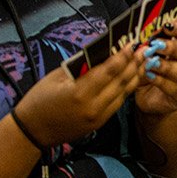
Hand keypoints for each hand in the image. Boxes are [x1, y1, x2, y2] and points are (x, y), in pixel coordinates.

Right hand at [13, 47, 143, 146]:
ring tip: (144, 61)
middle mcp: (93, 106)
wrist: (33, 132)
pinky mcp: (100, 123)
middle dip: (134, 64)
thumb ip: (80, 65)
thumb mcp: (56, 77)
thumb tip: (100, 52)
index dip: (122, 57)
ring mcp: (98, 117)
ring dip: (135, 76)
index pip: (109, 71)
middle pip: (121, 81)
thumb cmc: (39, 101)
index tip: (131, 45)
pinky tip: (132, 78)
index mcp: (79, 92)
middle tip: (143, 50)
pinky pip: (118, 103)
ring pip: (124, 93)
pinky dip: (127, 89)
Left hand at [135, 20, 176, 115]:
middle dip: (174, 47)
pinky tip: (150, 76)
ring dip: (168, 66)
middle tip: (157, 45)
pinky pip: (176, 88)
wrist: (152, 98)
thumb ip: (150, 46)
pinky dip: (162, 82)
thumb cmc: (154, 72)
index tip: (166, 26)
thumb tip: (142, 38)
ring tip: (152, 63)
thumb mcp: (151, 56)